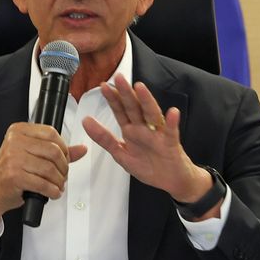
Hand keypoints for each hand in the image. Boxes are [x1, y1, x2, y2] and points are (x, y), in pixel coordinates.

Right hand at [0, 122, 87, 230]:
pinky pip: (43, 183)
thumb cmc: (10, 173)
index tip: (64, 159)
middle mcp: (15, 142)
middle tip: (62, 175)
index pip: (51, 133)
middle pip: (53, 151)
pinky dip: (52, 191)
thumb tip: (81, 149)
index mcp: (19, 131)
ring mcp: (13, 158)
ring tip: (57, 185)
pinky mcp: (14, 176)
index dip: (64, 148)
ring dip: (59, 181)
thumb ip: (56, 151)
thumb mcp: (31, 155)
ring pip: (49, 168)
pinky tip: (52, 192)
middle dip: (63, 167)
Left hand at [81, 74, 216, 215]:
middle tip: (119, 79)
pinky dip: (173, 122)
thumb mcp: (120, 154)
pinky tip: (173, 113)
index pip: (120, 111)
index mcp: (131, 130)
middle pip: (134, 108)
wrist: (170, 180)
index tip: (104, 86)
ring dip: (146, 101)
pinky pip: (172, 132)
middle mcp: (144, 128)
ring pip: (151, 114)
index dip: (112, 99)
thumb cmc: (148, 166)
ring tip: (140, 88)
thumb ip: (104, 138)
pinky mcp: (171, 143)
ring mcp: (158, 134)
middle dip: (126, 93)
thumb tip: (86, 122)